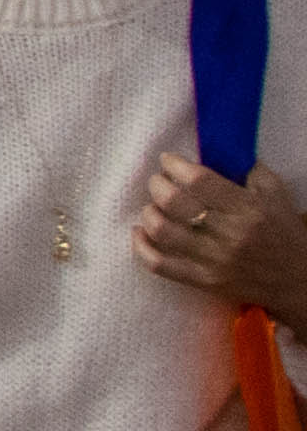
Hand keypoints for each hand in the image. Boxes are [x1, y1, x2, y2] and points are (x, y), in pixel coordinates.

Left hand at [129, 155, 306, 315]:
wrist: (298, 280)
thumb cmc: (285, 232)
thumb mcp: (276, 194)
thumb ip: (249, 170)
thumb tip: (217, 150)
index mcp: (248, 208)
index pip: (199, 180)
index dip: (175, 165)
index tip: (168, 159)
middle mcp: (229, 234)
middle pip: (173, 203)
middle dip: (157, 185)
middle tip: (158, 180)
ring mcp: (213, 260)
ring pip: (162, 232)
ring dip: (148, 212)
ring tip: (153, 205)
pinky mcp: (203, 281)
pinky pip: (159, 265)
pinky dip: (140, 246)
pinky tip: (140, 231)